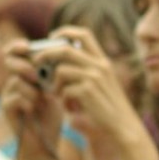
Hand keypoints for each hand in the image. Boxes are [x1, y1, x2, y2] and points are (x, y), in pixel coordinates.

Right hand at [0, 39, 64, 159]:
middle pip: (10, 61)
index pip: (15, 51)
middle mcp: (14, 80)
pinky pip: (14, 98)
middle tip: (35, 75)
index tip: (27, 46)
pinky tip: (35, 109)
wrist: (45, 142)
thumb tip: (60, 52)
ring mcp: (8, 94)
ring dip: (33, 90)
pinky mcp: (6, 109)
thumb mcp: (56, 90)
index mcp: (26, 72)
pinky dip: (28, 102)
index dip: (18, 46)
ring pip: (16, 80)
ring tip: (43, 100)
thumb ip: (53, 72)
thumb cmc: (52, 115)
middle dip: (23, 65)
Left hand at [40, 26, 143, 141]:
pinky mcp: (88, 91)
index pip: (84, 34)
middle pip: (66, 49)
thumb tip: (55, 65)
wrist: (123, 127)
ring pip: (61, 70)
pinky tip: (70, 108)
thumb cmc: (108, 108)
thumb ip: (83, 72)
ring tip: (58, 95)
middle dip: (46, 54)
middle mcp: (100, 66)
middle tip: (35, 62)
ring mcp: (95, 77)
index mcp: (103, 61)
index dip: (65, 32)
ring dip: (54, 84)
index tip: (52, 38)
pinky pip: (64, 89)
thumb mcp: (100, 84)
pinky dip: (63, 99)